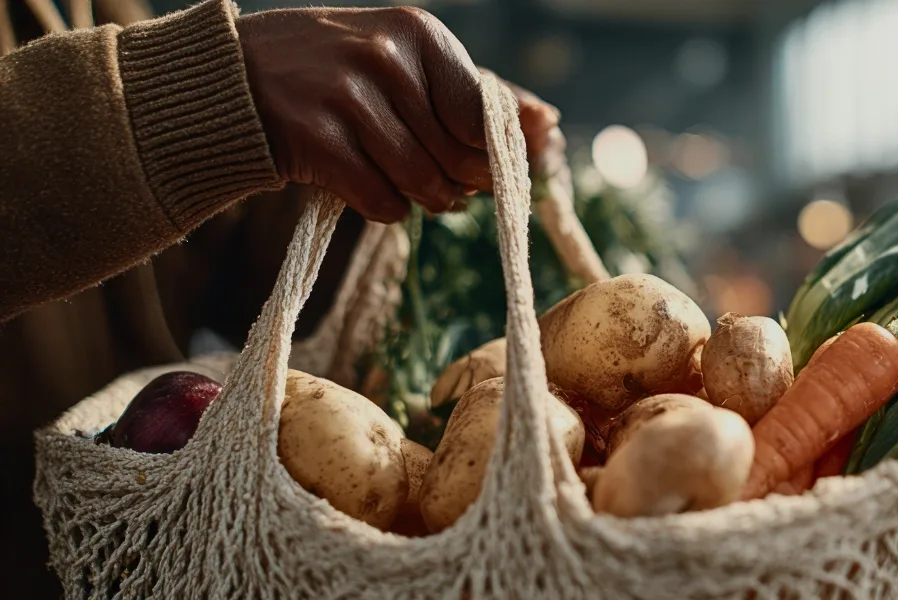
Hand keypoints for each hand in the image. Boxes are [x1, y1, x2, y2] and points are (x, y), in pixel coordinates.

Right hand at [236, 7, 562, 222]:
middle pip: (458, 157)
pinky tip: (364, 184)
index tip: (480, 166)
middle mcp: (387, 59)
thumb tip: (547, 124)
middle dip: (459, 184)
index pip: (484, 115)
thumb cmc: (337, 73)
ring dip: (422, 200)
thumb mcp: (405, 61)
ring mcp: (349, 99)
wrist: (233, 80)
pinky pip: (382, 202)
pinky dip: (383, 206)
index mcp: (418, 34)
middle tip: (442, 182)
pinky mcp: (317, 142)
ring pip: (423, 184)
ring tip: (406, 183)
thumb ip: (476, 94)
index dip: (490, 155)